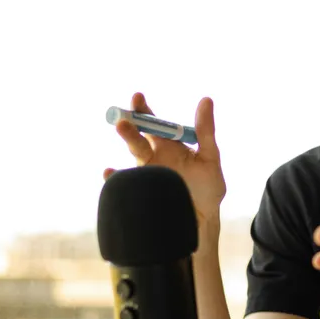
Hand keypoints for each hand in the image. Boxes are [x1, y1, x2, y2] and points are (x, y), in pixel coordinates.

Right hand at [104, 92, 225, 227]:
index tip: (138, 97)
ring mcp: (146, 175)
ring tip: (122, 127)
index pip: (154, 123)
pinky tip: (110, 172)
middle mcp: (154, 157)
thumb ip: (205, 131)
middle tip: (125, 116)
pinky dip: (115, 178)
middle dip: (131, 124)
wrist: (202, 221)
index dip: (145, 110)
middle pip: (139, 136)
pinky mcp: (140, 192)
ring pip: (133, 154)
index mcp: (169, 145)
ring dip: (128, 140)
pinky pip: (124, 184)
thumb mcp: (210, 157)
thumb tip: (206, 99)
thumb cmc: (207, 189)